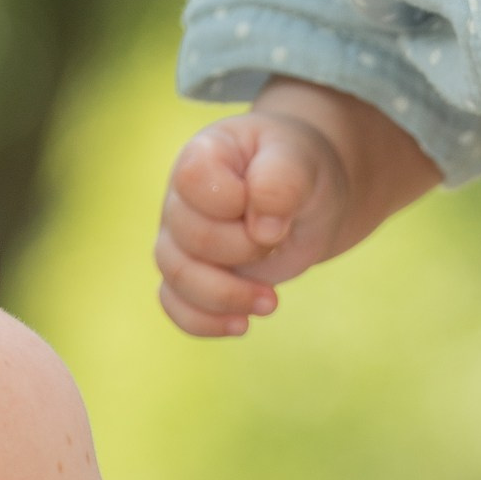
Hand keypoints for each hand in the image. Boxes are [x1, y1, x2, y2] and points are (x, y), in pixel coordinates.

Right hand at [156, 106, 348, 336]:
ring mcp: (180, 239)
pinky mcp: (190, 275)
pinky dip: (206, 322)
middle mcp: (181, 198)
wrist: (305, 195)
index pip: (192, 180)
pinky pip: (174, 305)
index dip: (231, 201)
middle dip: (242, 250)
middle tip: (280, 241)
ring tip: (272, 302)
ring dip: (226, 297)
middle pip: (189, 237)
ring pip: (176, 277)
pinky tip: (243, 324)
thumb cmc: (298, 169)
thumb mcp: (302, 163)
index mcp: (205, 155)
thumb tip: (262, 230)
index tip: (270, 205)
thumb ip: (282, 183)